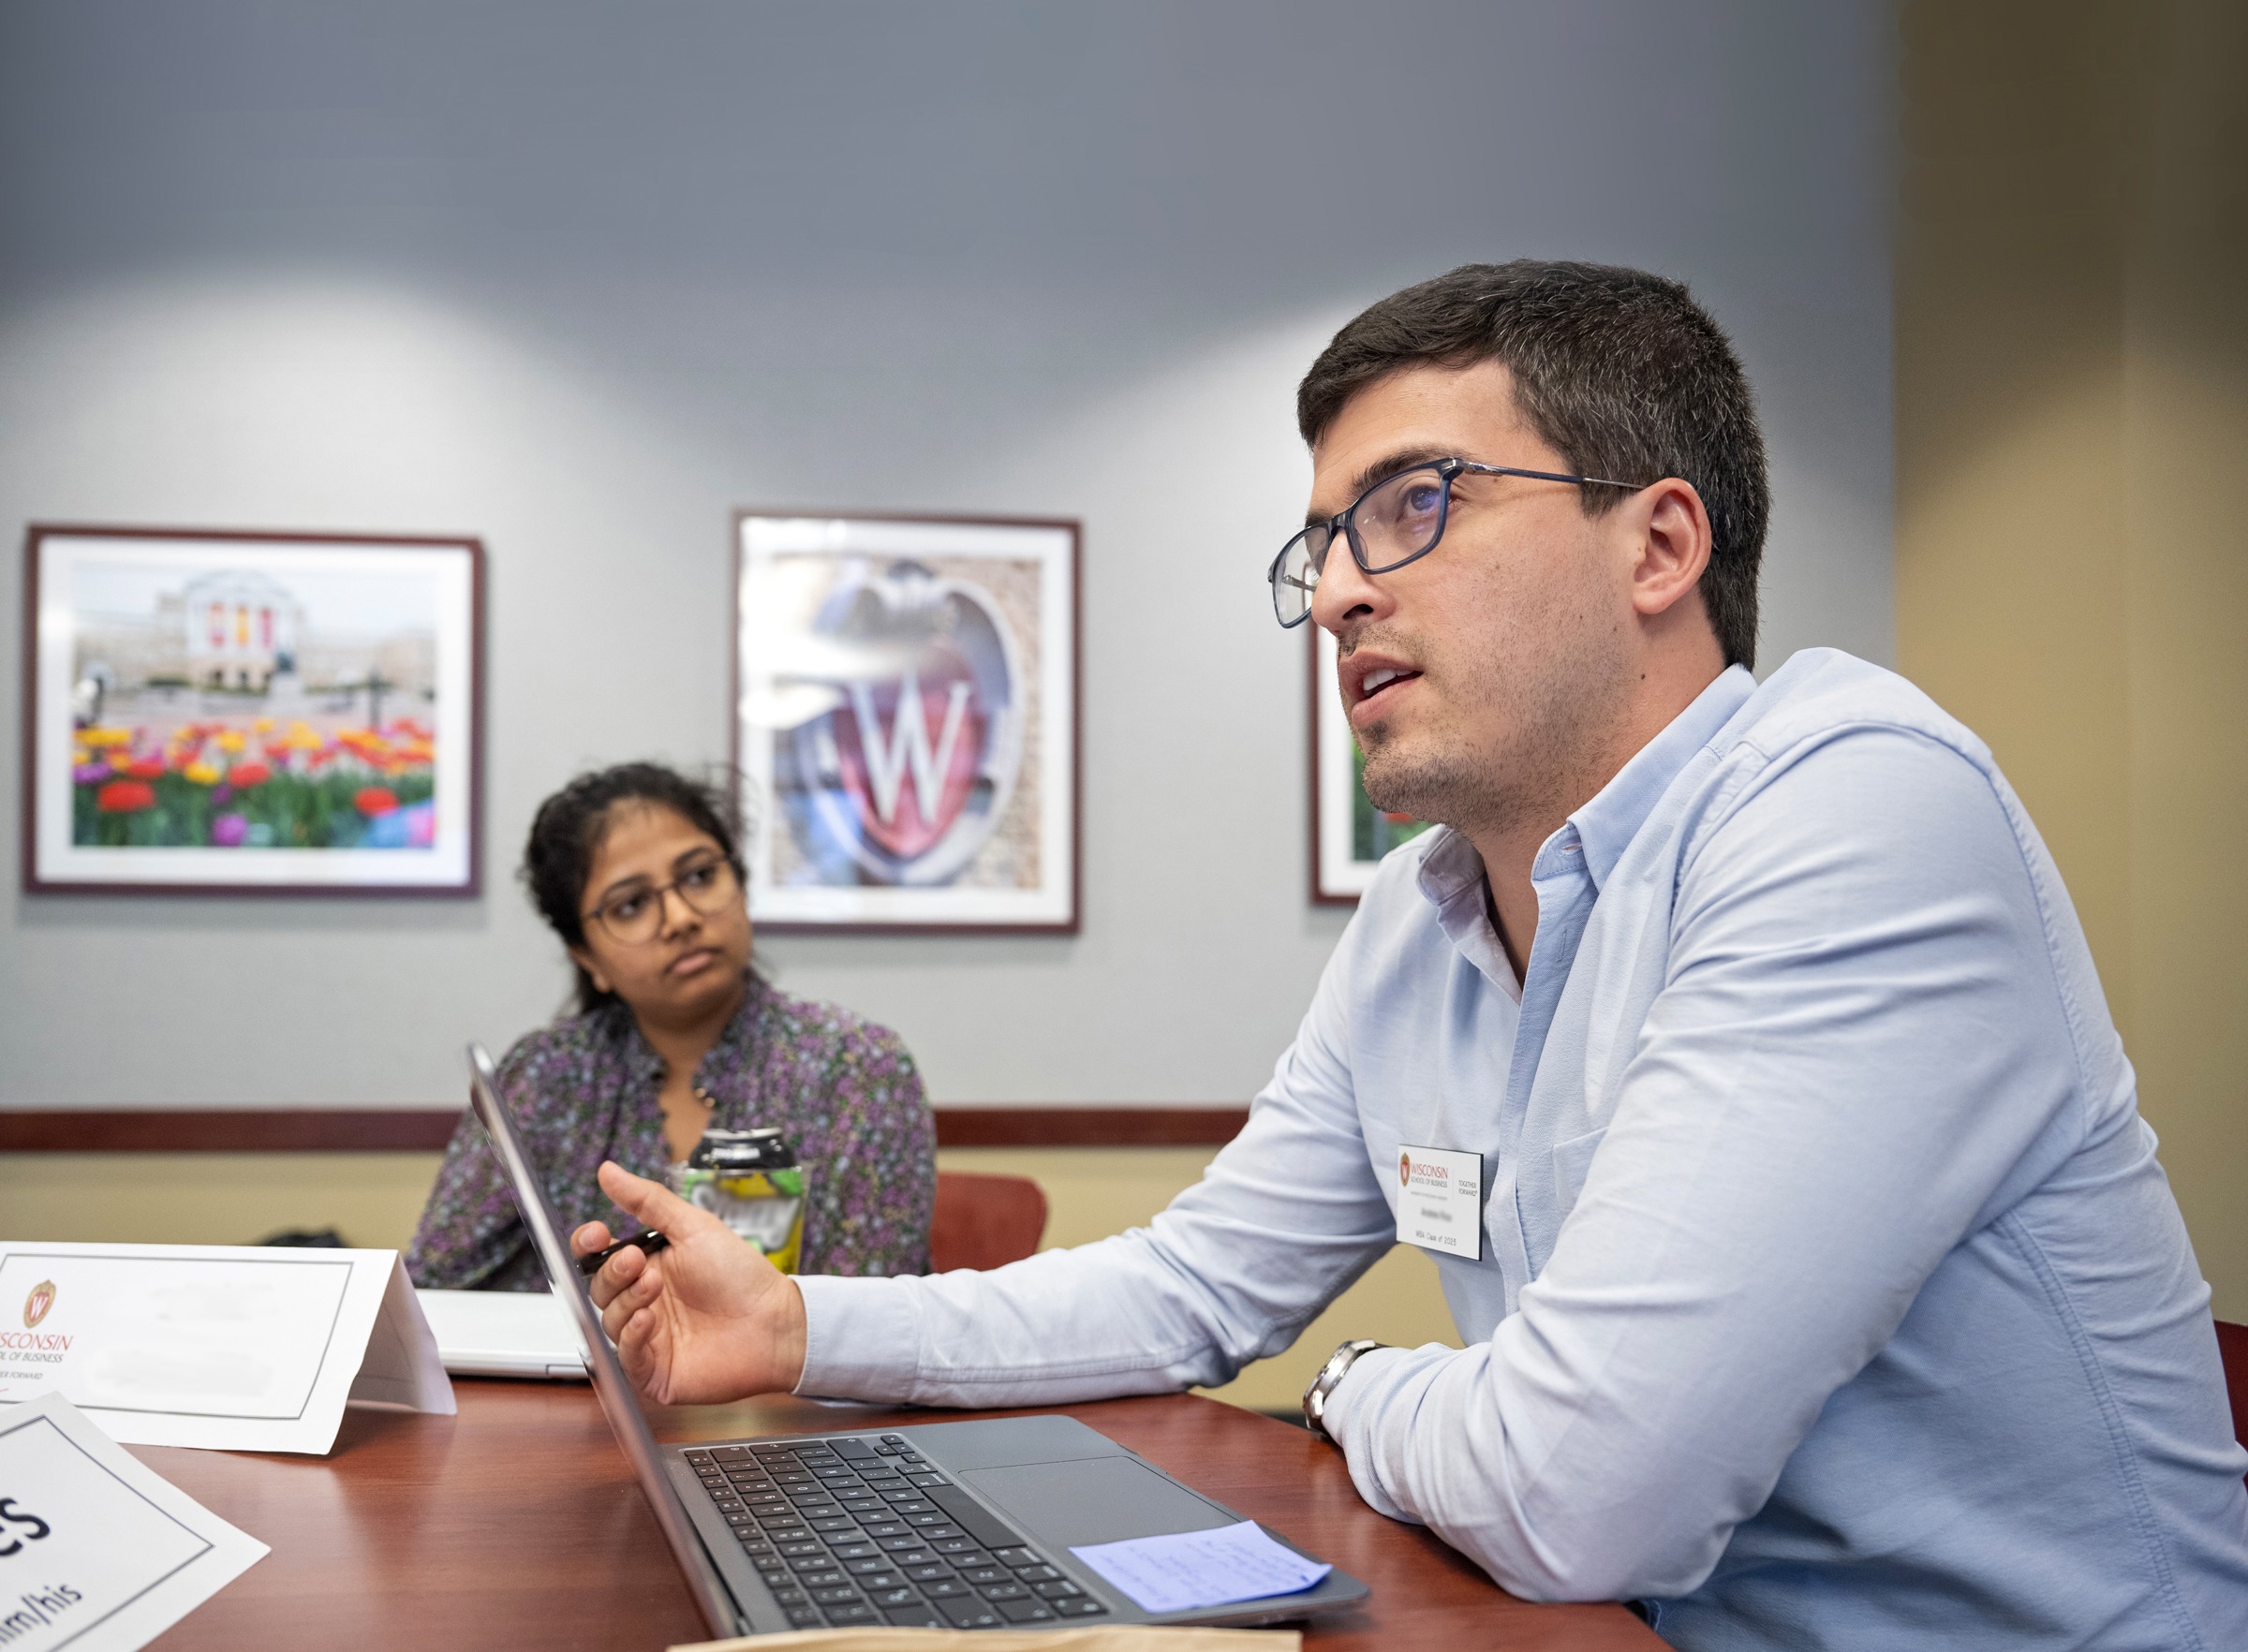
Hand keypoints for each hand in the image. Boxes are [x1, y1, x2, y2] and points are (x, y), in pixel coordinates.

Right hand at [570, 1160, 807, 1404]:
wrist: (775, 1321)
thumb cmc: (741, 1276)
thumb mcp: (693, 1227)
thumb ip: (647, 1201)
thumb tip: (608, 1171)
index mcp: (647, 1266)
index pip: (598, 1257)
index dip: (588, 1246)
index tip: (596, 1234)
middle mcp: (642, 1301)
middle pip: (599, 1288)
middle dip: (613, 1272)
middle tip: (637, 1261)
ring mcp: (647, 1337)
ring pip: (609, 1320)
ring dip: (627, 1300)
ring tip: (655, 1286)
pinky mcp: (655, 1370)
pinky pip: (626, 1357)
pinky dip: (631, 1336)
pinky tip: (647, 1319)